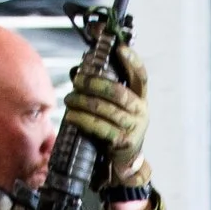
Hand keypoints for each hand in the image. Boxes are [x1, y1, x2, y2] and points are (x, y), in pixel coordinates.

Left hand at [63, 48, 149, 184]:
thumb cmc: (118, 126)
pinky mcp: (122, 141)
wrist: (126, 160)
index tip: (119, 49)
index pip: (141, 76)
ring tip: (69, 99)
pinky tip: (71, 116)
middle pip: (118, 92)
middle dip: (95, 83)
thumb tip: (76, 71)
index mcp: (141, 97)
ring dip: (84, 102)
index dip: (132, 61)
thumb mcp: (118, 107)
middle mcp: (141, 111)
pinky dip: (83, 120)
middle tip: (78, 80)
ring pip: (106, 110)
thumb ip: (103, 88)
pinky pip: (100, 127)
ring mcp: (133, 127)